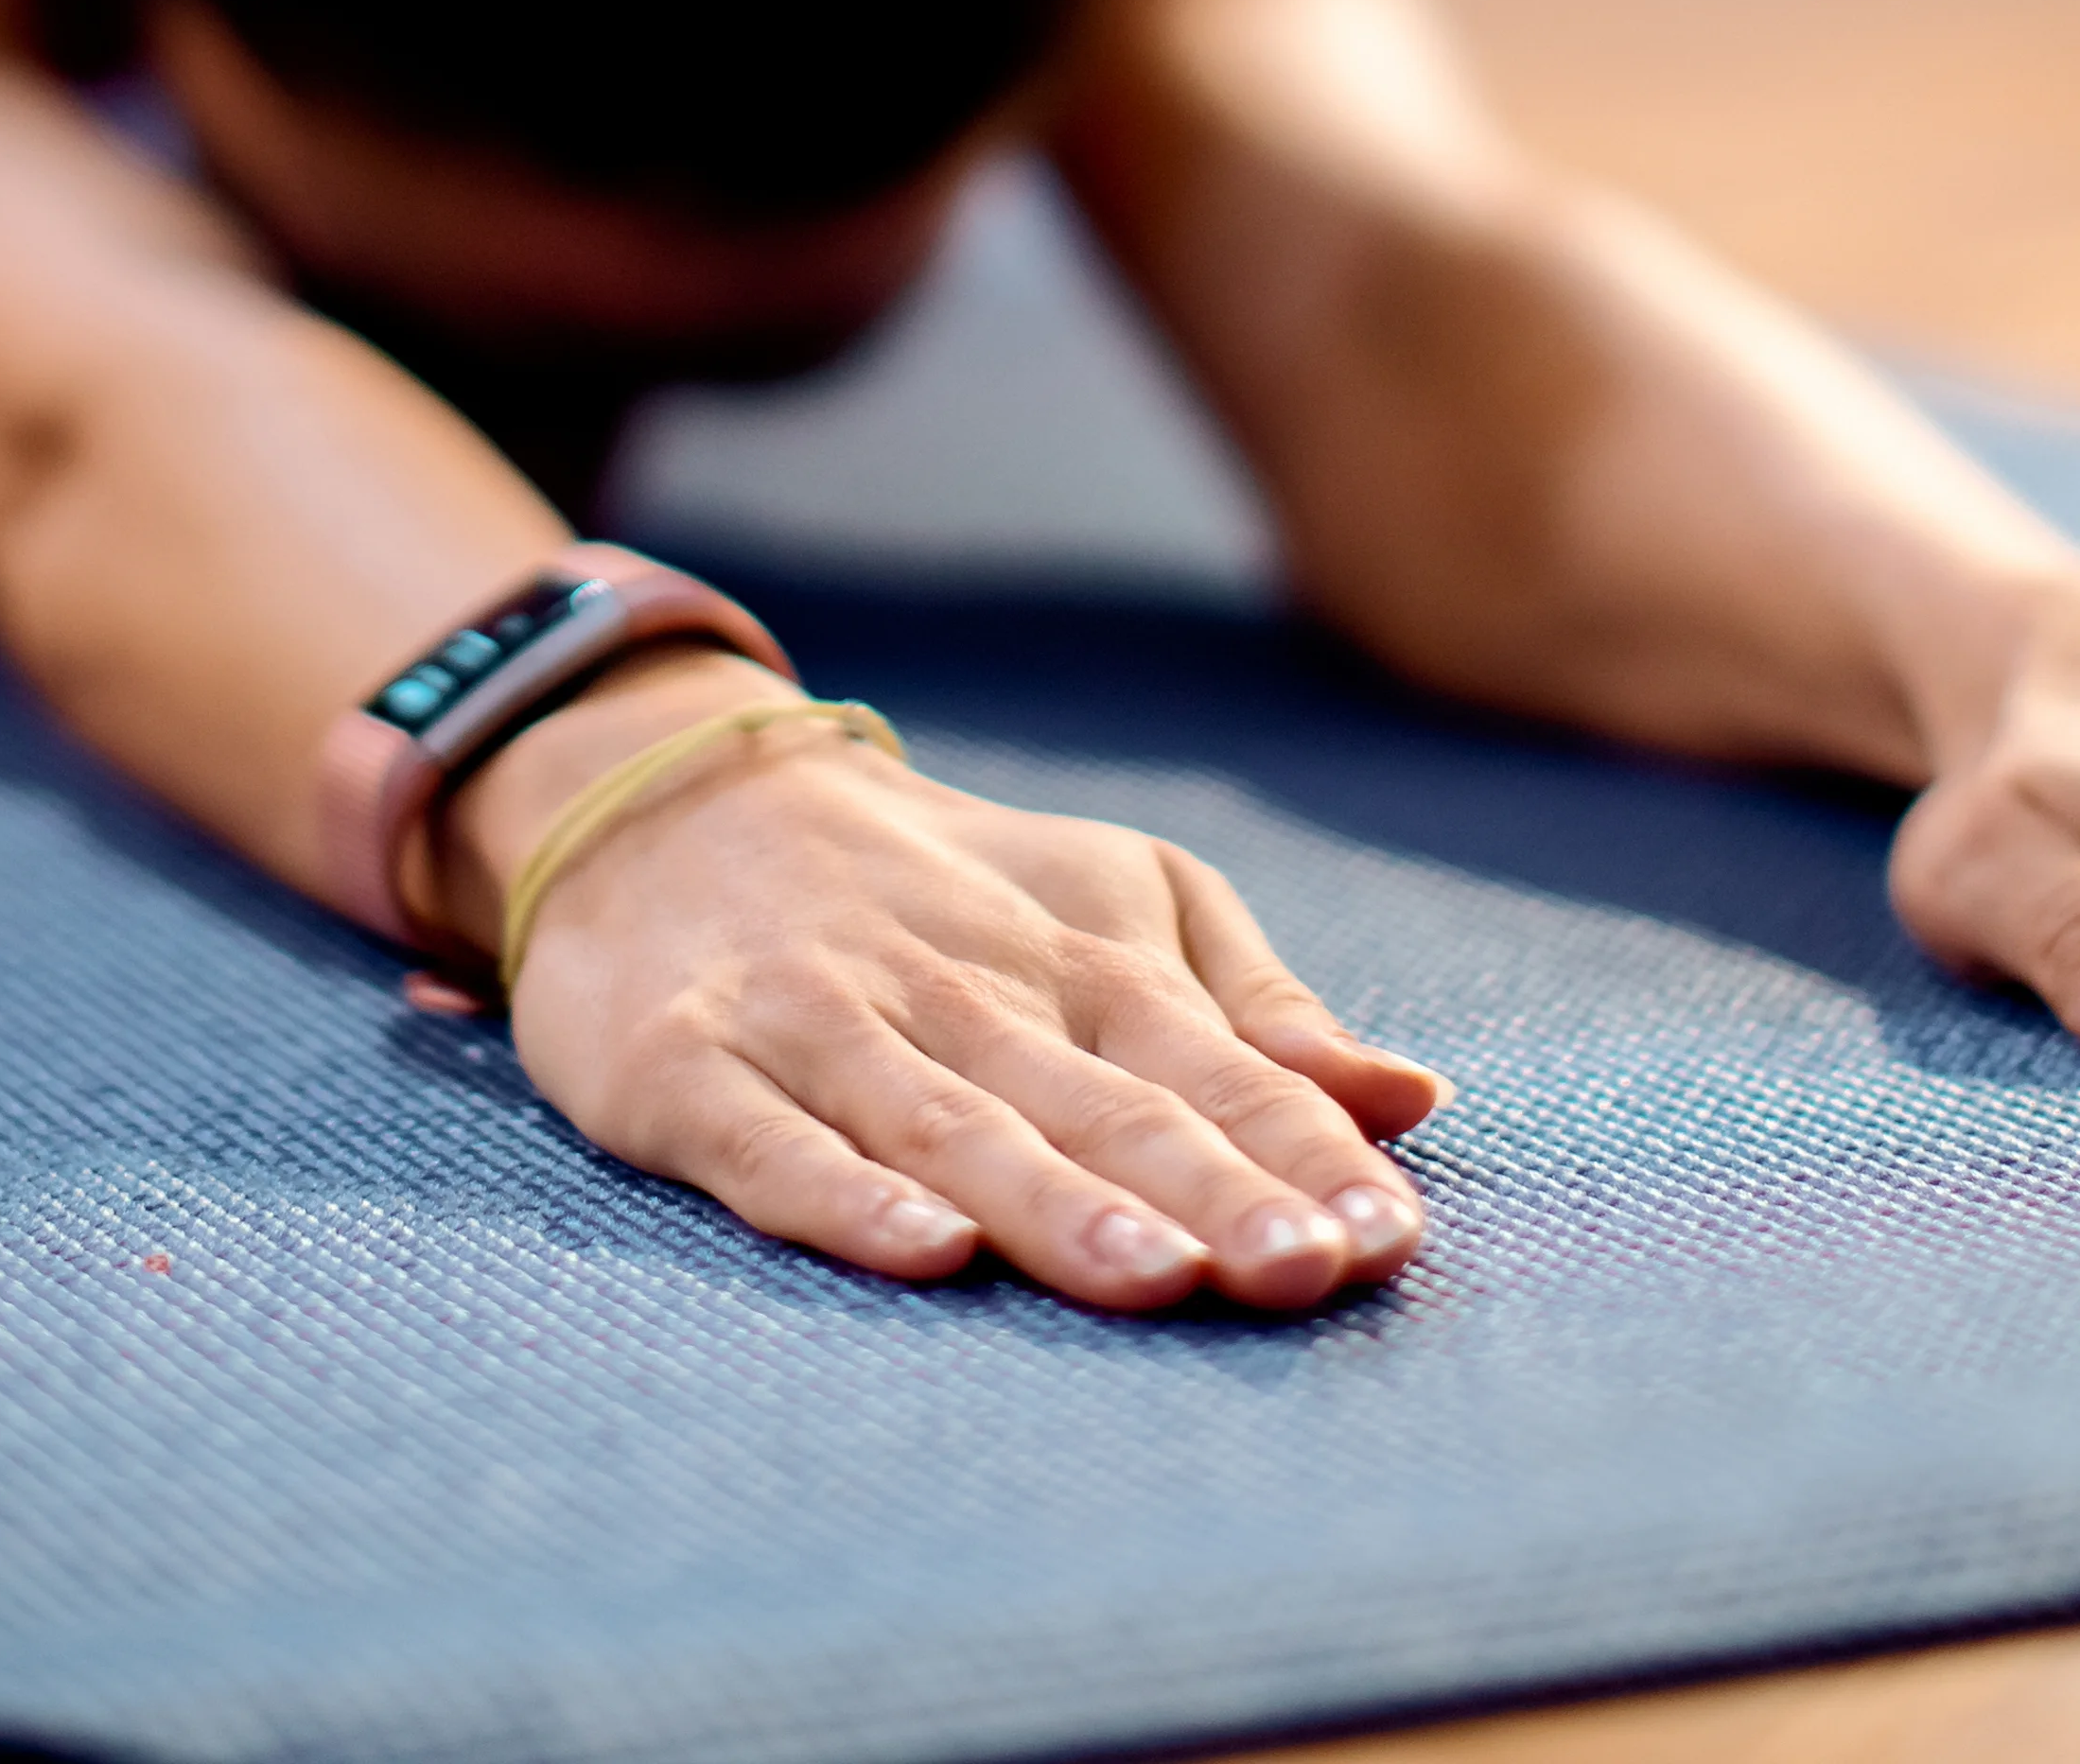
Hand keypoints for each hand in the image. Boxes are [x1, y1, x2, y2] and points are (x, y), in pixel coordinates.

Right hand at [456, 667, 1446, 1312]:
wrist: (670, 800)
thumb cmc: (936, 886)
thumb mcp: (1112, 899)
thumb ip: (1253, 1009)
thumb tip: (1409, 1098)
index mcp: (1080, 951)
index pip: (1211, 1061)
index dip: (1299, 1150)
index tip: (1386, 1238)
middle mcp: (960, 985)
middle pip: (1099, 1102)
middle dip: (1211, 1190)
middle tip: (1305, 1271)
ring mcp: (819, 1024)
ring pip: (955, 1124)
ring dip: (1058, 1204)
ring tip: (1158, 1278)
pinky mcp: (685, 1069)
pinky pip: (772, 1145)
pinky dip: (850, 1197)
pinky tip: (928, 1250)